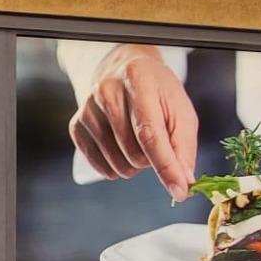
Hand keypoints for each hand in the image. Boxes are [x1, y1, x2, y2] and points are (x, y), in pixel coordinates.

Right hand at [69, 44, 198, 200]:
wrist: (124, 70)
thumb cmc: (157, 92)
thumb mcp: (180, 110)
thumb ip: (184, 147)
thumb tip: (183, 181)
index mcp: (138, 81)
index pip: (150, 133)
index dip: (166, 166)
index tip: (179, 191)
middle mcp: (107, 92)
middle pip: (134, 153)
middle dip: (151, 160)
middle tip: (155, 142)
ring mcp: (87, 109)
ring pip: (117, 164)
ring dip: (134, 164)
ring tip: (137, 142)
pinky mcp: (76, 125)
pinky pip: (99, 166)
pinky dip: (115, 167)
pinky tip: (121, 149)